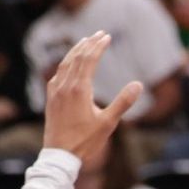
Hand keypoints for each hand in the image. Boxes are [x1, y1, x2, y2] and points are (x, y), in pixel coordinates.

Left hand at [43, 31, 142, 162]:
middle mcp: (65, 86)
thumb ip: (123, 102)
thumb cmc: (86, 141)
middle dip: (88, 43)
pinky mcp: (50, 98)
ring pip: (65, 63)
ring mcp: (55, 91)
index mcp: (79, 89)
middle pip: (77, 57)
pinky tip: (69, 64)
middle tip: (99, 33)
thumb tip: (139, 85)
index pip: (89, 60)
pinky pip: (58, 73)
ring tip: (84, 42)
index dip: (99, 46)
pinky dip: (66, 63)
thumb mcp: (108, 123)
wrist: (60, 155)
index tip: (107, 36)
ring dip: (76, 51)